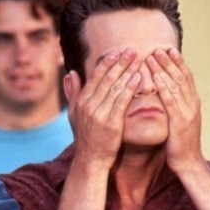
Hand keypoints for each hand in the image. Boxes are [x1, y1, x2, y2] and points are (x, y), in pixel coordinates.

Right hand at [66, 48, 140, 168]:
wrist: (91, 159)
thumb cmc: (85, 137)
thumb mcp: (74, 114)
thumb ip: (73, 93)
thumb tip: (70, 73)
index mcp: (81, 100)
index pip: (95, 76)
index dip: (107, 62)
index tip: (117, 51)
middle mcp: (89, 105)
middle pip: (107, 78)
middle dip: (120, 62)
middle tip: (131, 50)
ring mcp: (99, 113)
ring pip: (115, 87)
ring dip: (127, 71)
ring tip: (138, 59)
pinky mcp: (111, 123)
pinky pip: (122, 100)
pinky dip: (130, 87)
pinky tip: (138, 77)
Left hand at [146, 48, 202, 173]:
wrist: (189, 162)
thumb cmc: (181, 143)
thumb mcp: (181, 120)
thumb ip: (177, 106)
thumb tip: (168, 94)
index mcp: (193, 103)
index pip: (186, 77)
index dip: (178, 63)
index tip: (169, 49)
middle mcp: (193, 104)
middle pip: (180, 77)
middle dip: (169, 61)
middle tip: (158, 48)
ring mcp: (187, 112)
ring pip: (175, 85)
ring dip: (163, 69)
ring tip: (152, 56)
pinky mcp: (179, 122)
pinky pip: (170, 101)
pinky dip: (163, 87)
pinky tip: (155, 77)